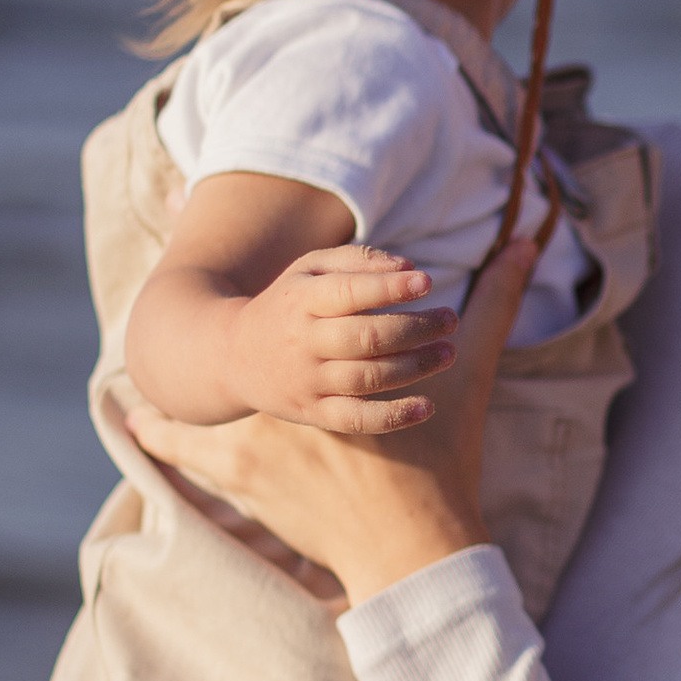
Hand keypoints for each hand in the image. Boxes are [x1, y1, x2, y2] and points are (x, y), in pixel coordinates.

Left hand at [131, 233, 538, 603]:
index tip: (227, 239)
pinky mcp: (242, 480)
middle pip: (236, 350)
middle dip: (197, 325)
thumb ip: (498, 305)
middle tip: (155, 290)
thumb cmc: (441, 460)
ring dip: (169, 381)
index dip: (269, 278)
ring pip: (202, 399)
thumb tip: (529, 244)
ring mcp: (254, 436)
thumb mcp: (469, 376)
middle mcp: (282, 390)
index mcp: (329, 360)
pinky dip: (162, 435)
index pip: (292, 308)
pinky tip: (134, 419)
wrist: (415, 544)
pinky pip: (189, 453)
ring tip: (136, 363)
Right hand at [220, 245, 458, 435]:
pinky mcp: (312, 412)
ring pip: (368, 377)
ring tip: (448, 353)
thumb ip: (357, 261)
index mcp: (302, 299)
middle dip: (416, 328)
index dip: (389, 288)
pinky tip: (427, 406)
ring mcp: (307, 380)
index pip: (349, 293)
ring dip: (416, 366)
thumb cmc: (287, 303)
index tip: (426, 282)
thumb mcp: (309, 269)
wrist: (229, 356)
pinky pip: (356, 419)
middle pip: (367, 337)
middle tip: (451, 320)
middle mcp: (304, 341)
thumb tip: (409, 267)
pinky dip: (393, 416)